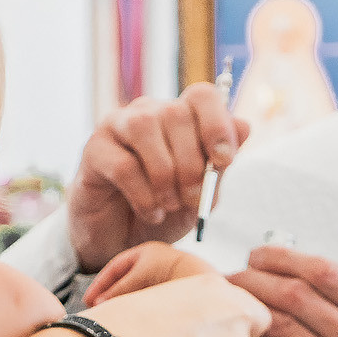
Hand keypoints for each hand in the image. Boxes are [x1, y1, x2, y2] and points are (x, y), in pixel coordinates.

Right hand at [68, 84, 250, 272]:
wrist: (122, 241)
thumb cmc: (163, 211)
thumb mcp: (202, 193)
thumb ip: (219, 163)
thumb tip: (244, 125)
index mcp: (179, 117)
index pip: (202, 95)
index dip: (217, 124)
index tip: (224, 161)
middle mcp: (147, 113)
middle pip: (175, 113)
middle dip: (192, 163)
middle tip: (194, 199)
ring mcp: (117, 127)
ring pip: (145, 128)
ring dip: (165, 174)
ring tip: (170, 205)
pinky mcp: (93, 151)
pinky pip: (123, 164)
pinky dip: (144, 195)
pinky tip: (152, 212)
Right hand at [82, 241, 217, 305]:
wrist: (199, 279)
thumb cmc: (171, 273)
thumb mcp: (137, 279)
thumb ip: (117, 291)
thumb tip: (99, 305)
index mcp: (145, 253)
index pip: (115, 268)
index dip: (100, 284)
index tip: (89, 299)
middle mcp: (154, 263)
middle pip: (124, 281)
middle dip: (110, 296)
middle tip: (98, 310)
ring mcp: (163, 277)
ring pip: (136, 291)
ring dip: (123, 303)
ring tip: (113, 316)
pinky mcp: (171, 291)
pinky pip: (148, 299)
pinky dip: (137, 307)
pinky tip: (133, 318)